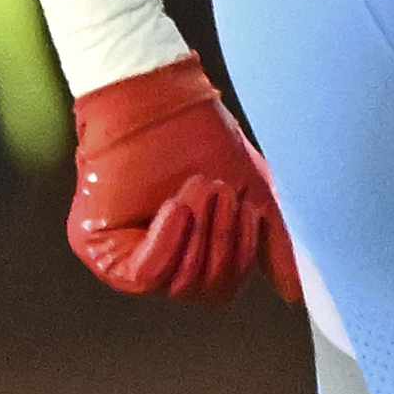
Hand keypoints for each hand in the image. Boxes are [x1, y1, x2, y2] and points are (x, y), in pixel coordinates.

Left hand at [64, 56, 298, 302]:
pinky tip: (176, 207)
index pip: (221, 289)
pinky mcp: (97, 248)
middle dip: (220, 240)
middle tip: (219, 191)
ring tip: (197, 187)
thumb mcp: (251, 196)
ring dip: (198, 232)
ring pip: (177, 285)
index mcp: (187, 255)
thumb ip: (272, 246)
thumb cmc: (201, 139)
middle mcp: (154, 263)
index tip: (246, 210)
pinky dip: (167, 242)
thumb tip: (296, 294)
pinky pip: (143, 276)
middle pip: (202, 291)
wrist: (157, 99)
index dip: (240, 256)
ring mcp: (123, 258)